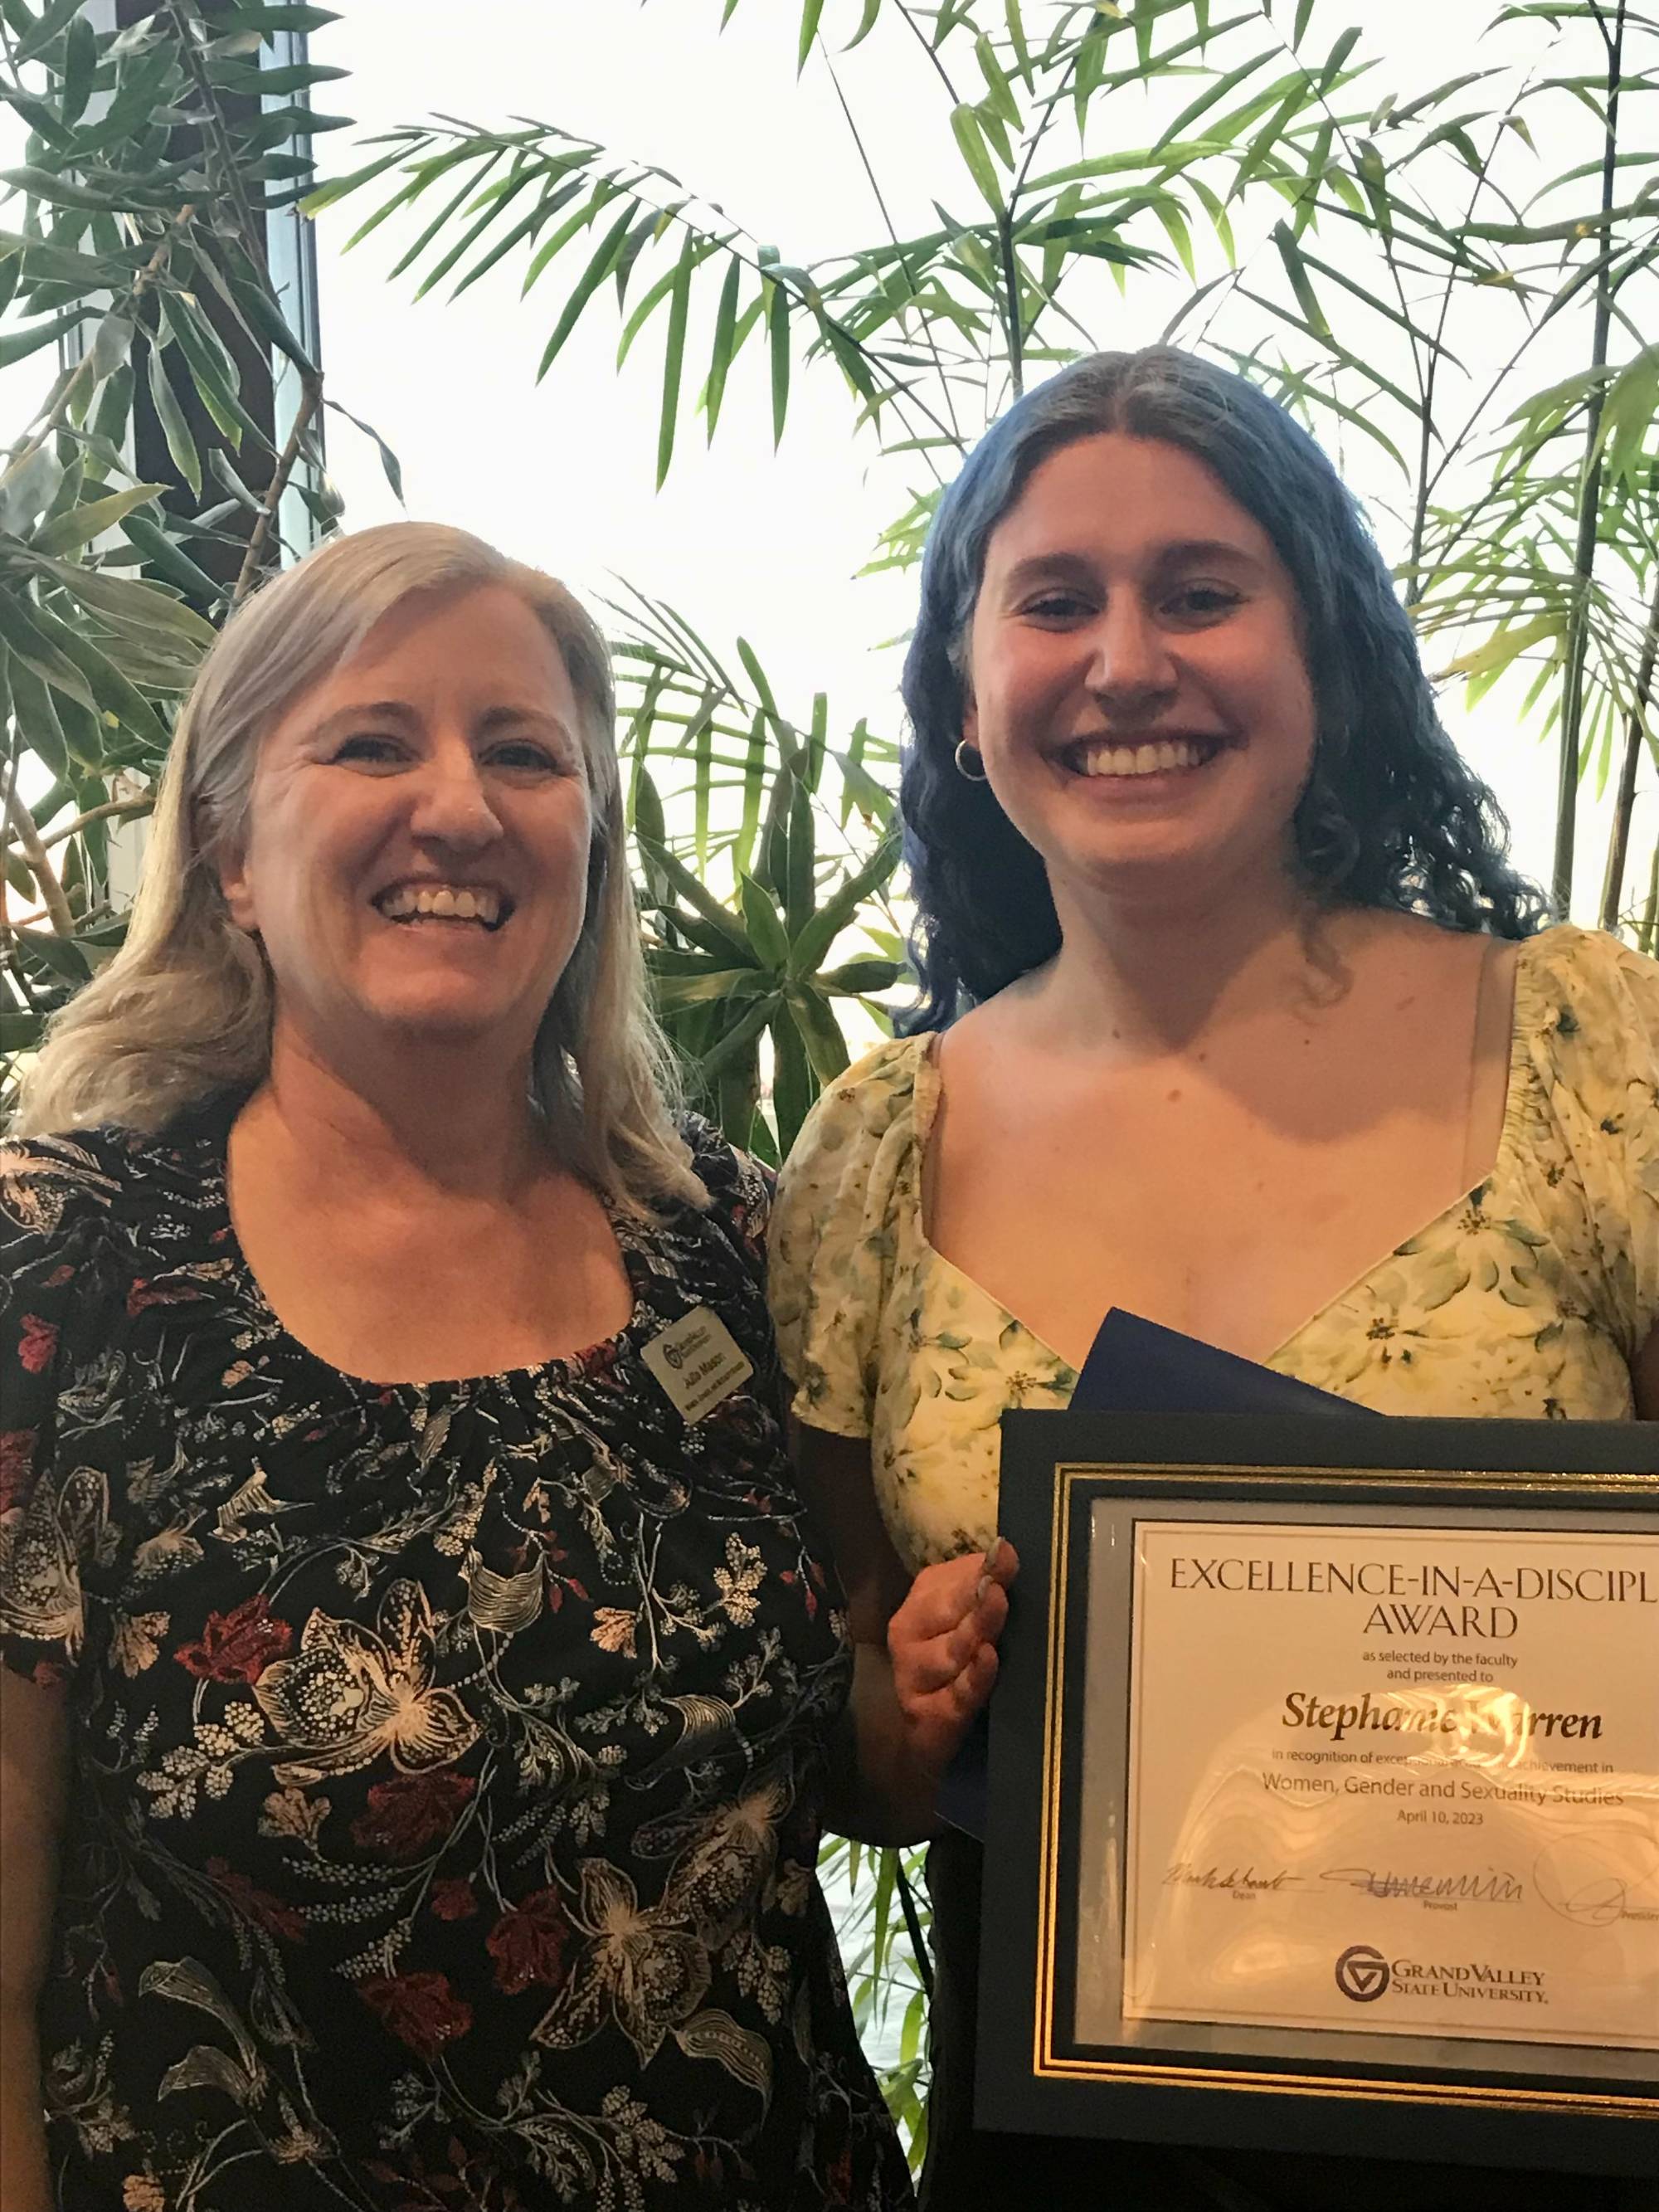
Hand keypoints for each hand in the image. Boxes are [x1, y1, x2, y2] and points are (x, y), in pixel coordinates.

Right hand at [886, 1537, 1017, 1781]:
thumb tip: (1008, 1550)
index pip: (951, 1579)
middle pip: (946, 1612)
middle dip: (974, 1599)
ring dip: (971, 1632)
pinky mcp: (926, 1716)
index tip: (1006, 1553)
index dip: (981, 1568)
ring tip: (995, 1610)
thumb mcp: (973, 1619)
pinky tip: (988, 1660)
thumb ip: (988, 1586)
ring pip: (947, 1652)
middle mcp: (909, 1632)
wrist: (934, 1730)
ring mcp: (913, 1676)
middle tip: (998, 1584)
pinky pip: (954, 1694)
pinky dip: (972, 1678)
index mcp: (923, 1600)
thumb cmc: (965, 1664)